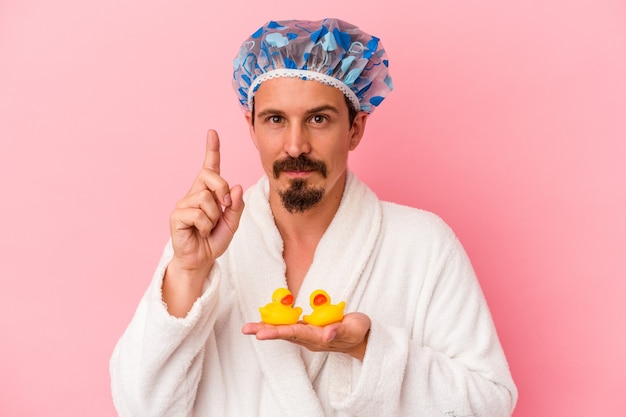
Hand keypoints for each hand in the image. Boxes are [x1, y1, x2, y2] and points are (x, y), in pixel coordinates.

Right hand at [163, 130, 243, 315]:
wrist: (201, 259)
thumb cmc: (214, 239)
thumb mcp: (232, 222)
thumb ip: (236, 205)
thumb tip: (236, 187)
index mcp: (208, 191)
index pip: (209, 167)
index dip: (211, 149)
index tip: (212, 132)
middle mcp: (194, 193)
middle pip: (212, 177)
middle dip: (223, 191)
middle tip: (224, 208)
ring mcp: (184, 203)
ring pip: (207, 199)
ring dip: (214, 216)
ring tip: (208, 227)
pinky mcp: (177, 215)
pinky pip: (198, 214)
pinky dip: (205, 225)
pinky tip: (199, 232)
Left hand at [242, 313, 370, 360]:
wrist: (362, 339)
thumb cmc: (358, 332)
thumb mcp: (354, 329)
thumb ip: (340, 331)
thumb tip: (326, 333)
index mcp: (319, 338)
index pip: (295, 333)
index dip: (278, 332)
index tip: (261, 333)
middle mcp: (310, 339)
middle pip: (284, 334)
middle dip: (265, 331)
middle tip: (246, 329)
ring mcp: (308, 336)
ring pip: (284, 331)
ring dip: (267, 328)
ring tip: (249, 327)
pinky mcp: (309, 330)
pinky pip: (289, 328)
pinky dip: (276, 324)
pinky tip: (265, 321)